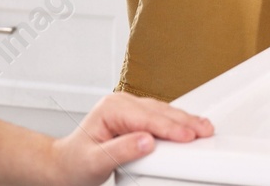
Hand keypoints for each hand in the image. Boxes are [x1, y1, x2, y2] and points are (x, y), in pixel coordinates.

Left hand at [47, 93, 212, 183]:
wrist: (64, 166)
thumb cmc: (74, 163)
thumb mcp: (95, 162)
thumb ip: (121, 151)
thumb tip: (146, 142)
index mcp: (111, 109)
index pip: (147, 118)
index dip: (170, 127)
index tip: (188, 136)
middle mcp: (121, 103)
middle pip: (159, 111)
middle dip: (184, 121)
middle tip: (204, 131)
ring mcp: (129, 108)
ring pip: (162, 111)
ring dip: (184, 120)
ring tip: (203, 129)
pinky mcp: (135, 116)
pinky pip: (159, 116)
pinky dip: (176, 122)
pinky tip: (188, 126)